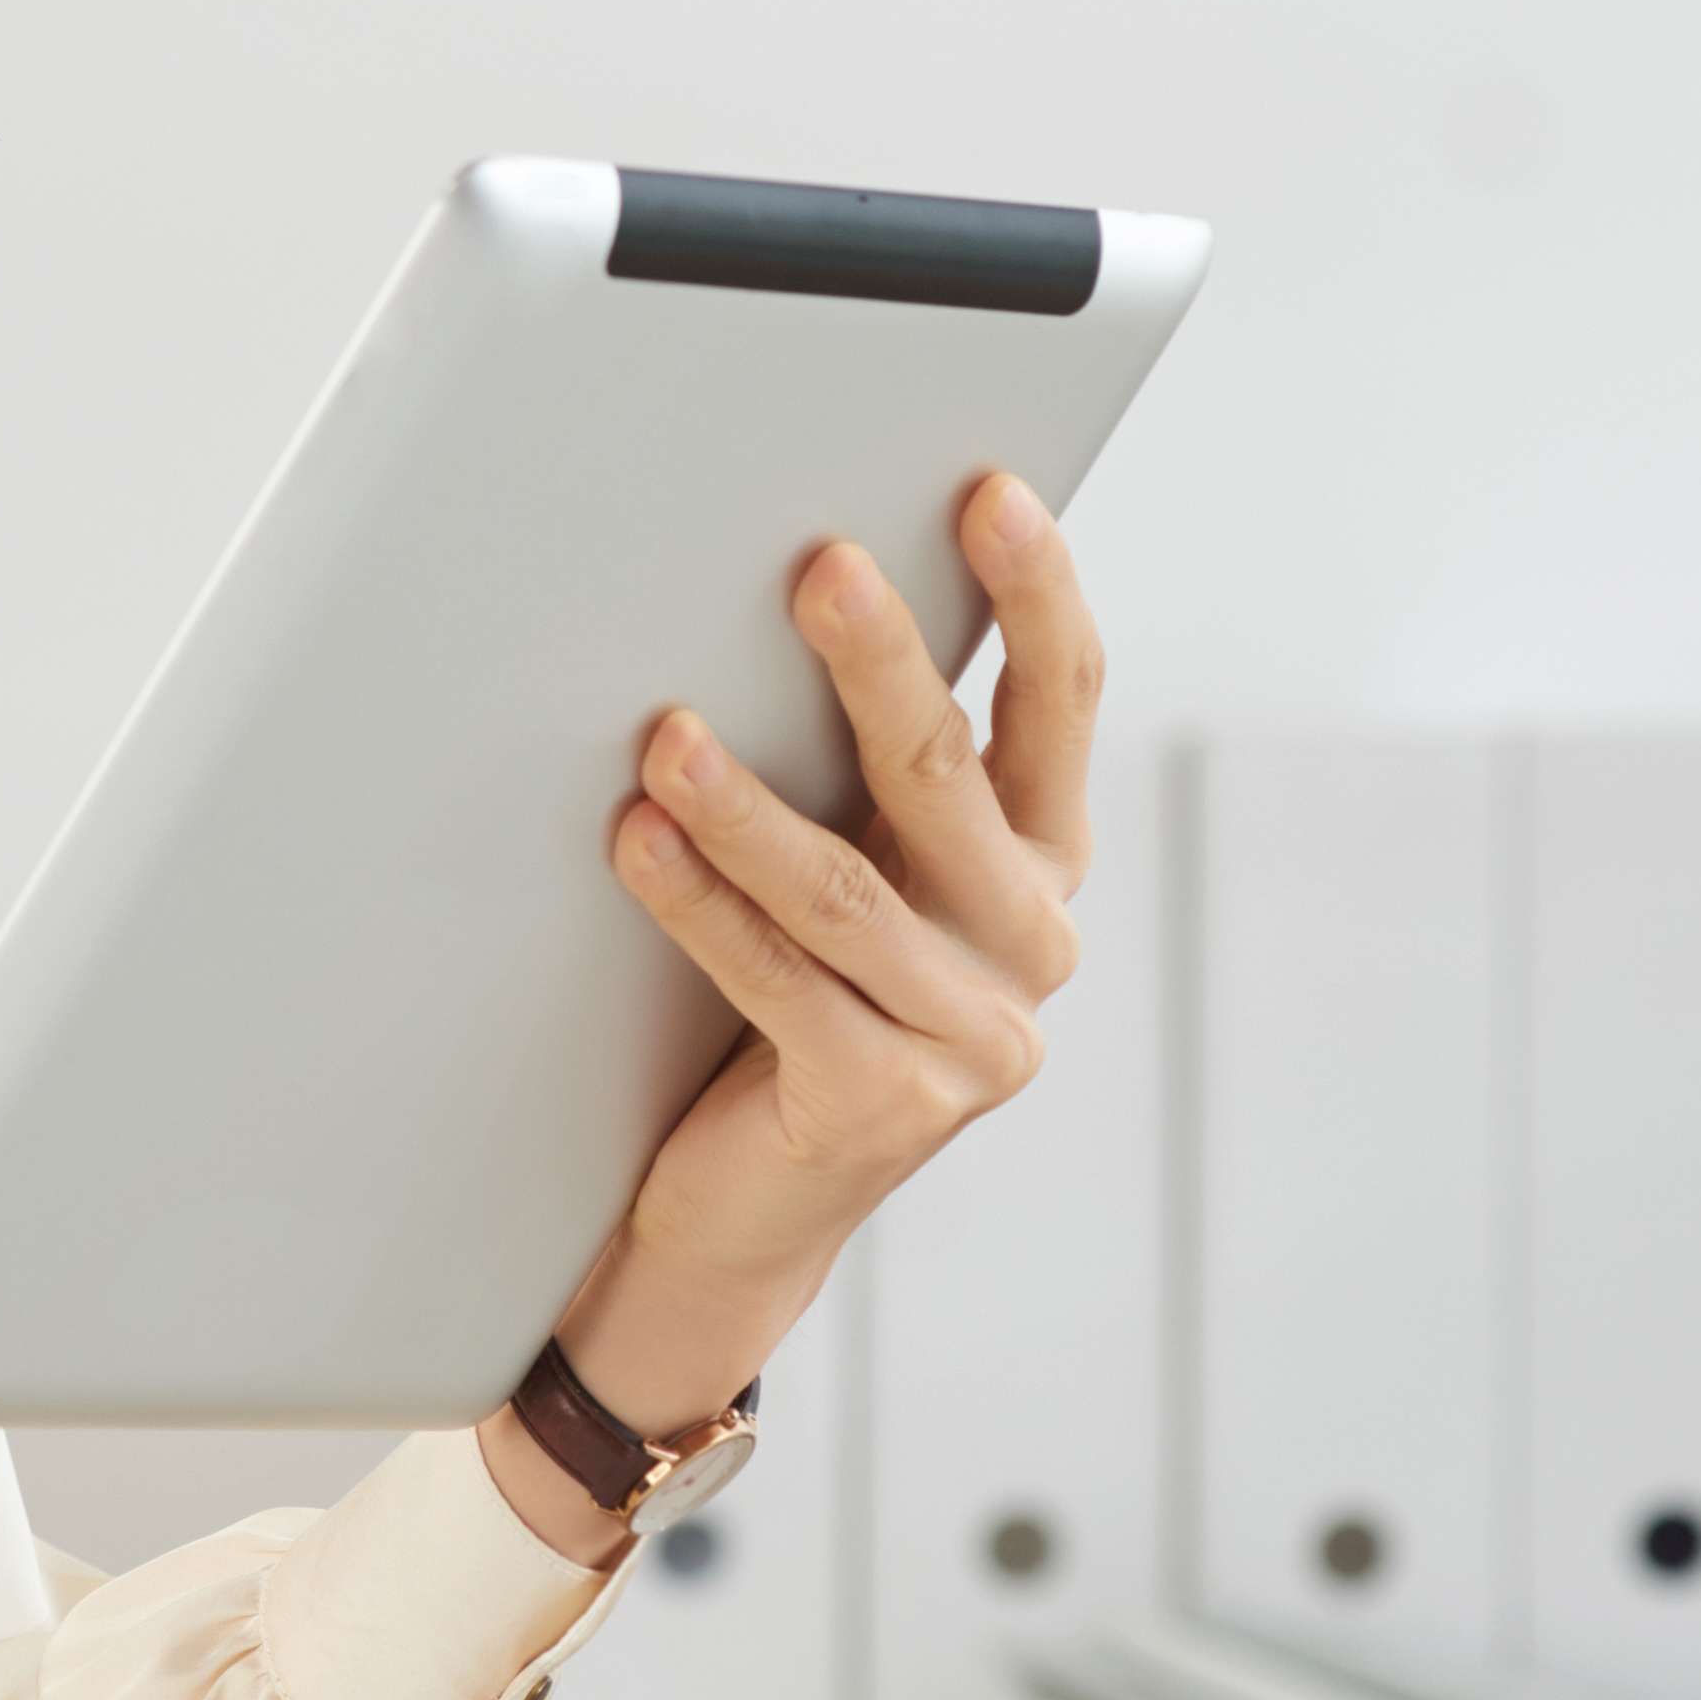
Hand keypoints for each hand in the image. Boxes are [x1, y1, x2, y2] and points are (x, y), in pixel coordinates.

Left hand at [477, 468, 1109, 1565]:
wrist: (747, 1208)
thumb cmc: (791, 999)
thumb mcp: (859, 868)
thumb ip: (869, 766)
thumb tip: (804, 582)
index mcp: (1040, 865)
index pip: (1062, 703)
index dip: (1037, 594)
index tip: (990, 491)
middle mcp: (1027, 948)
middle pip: (955, 779)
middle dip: (883, 666)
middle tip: (818, 569)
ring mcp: (967, 1038)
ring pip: (850, 887)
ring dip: (748, 800)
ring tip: (667, 730)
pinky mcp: (881, 1104)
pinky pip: (776, 978)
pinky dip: (698, 902)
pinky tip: (638, 838)